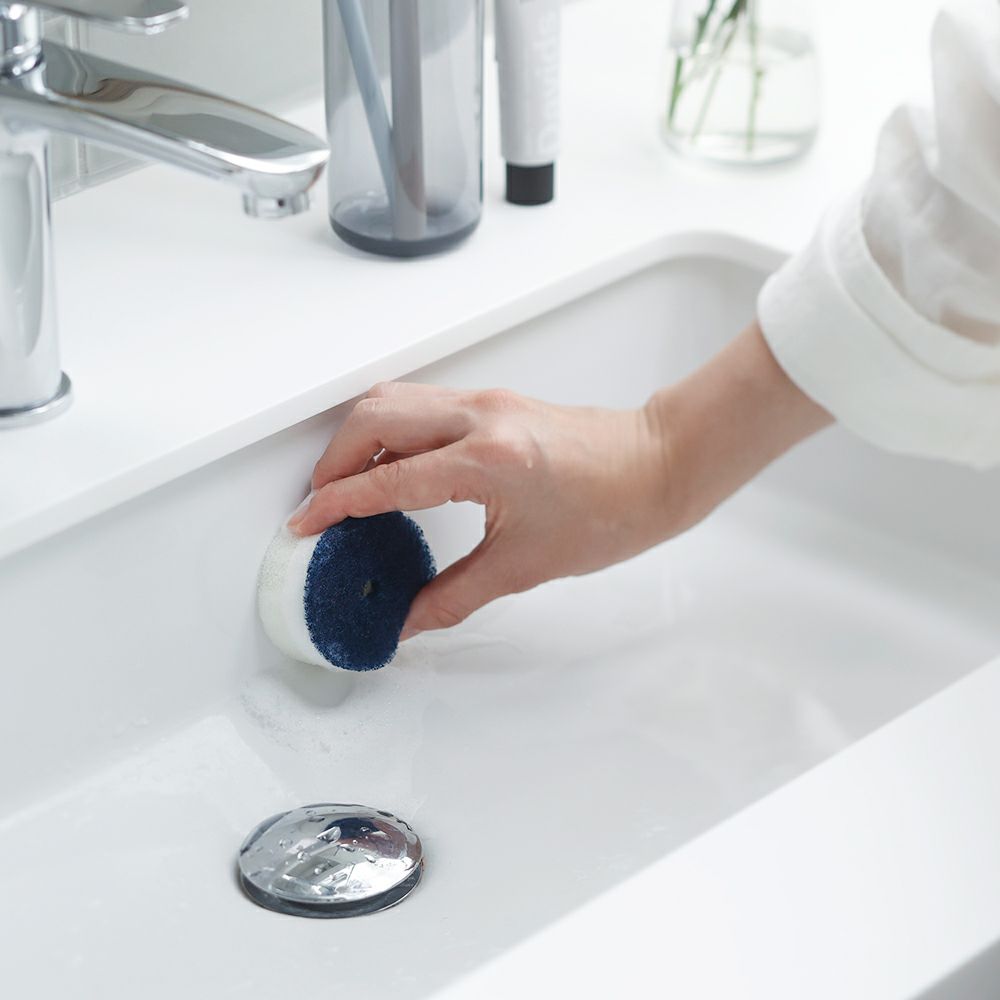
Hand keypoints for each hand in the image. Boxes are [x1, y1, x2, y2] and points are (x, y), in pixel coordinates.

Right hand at [290, 382, 677, 637]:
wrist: (659, 467)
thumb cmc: (612, 511)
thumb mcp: (525, 566)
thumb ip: (454, 596)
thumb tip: (409, 621)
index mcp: (487, 460)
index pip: (386, 479)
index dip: (336, 504)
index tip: (306, 525)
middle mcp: (479, 417)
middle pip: (373, 416)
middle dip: (334, 460)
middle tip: (323, 504)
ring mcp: (487, 402)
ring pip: (395, 399)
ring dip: (361, 438)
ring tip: (351, 485)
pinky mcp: (495, 401)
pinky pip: (422, 403)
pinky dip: (393, 431)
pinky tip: (396, 468)